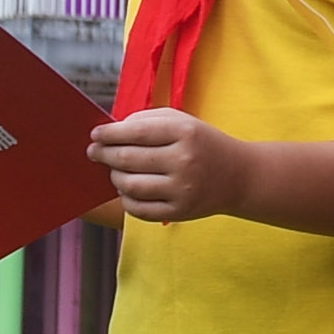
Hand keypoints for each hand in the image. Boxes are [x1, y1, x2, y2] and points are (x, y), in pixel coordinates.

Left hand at [90, 106, 244, 224]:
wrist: (239, 177)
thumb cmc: (202, 144)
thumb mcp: (183, 121)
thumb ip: (147, 120)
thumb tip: (110, 132)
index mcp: (185, 133)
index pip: (136, 132)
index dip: (109, 134)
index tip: (95, 135)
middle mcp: (184, 161)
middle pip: (127, 159)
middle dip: (104, 155)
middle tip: (94, 152)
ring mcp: (182, 190)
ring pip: (129, 185)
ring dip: (114, 177)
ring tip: (114, 170)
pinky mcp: (179, 213)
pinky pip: (138, 209)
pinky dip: (126, 198)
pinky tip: (127, 189)